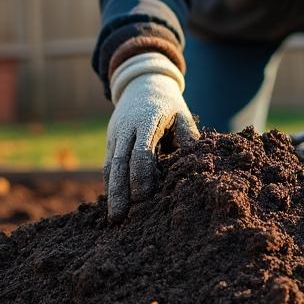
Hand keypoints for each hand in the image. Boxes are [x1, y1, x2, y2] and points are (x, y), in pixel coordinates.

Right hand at [104, 53, 198, 221]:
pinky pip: (108, 166)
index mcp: (146, 121)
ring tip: (115, 219)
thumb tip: (195, 164)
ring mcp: (115, 136)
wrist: (141, 84)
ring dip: (112, 193)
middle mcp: (126, 129)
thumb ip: (188, 138)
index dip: (141, 176)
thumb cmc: (168, 105)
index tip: (143, 198)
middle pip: (119, 163)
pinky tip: (115, 205)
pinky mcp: (110, 142)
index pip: (140, 152)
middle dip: (119, 192)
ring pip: (110, 167)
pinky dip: (111, 185)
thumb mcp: (183, 116)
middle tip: (120, 218)